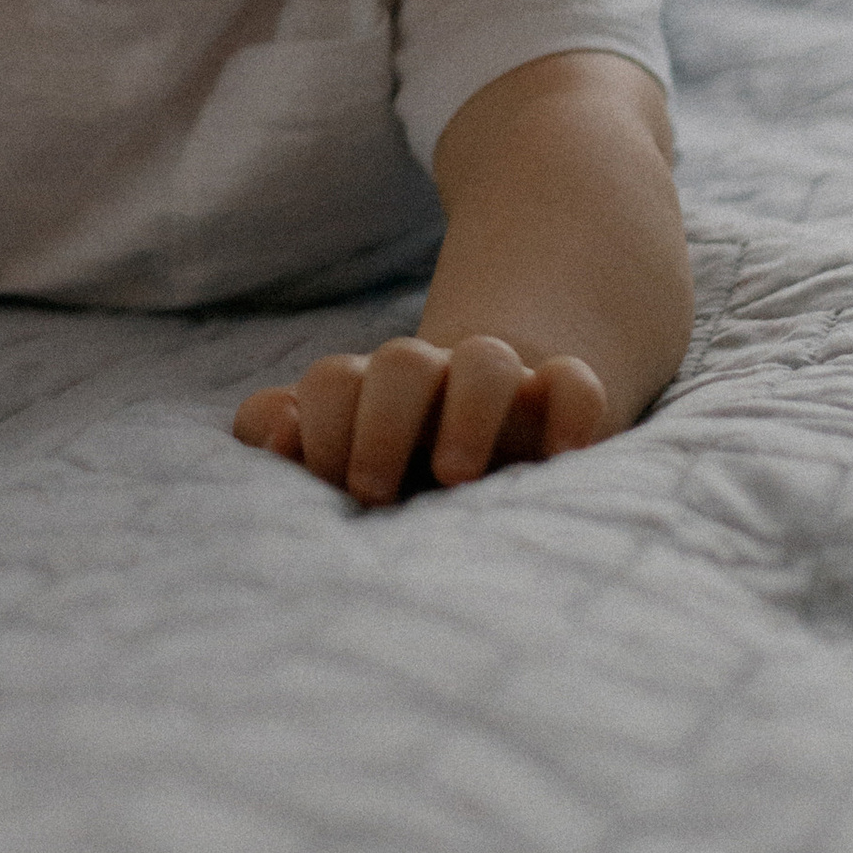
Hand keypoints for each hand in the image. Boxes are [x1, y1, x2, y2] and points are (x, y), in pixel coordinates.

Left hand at [233, 333, 609, 504]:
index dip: (321, 427)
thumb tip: (277, 430)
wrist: (492, 447)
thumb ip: (286, 440)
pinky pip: (575, 385)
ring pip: (486, 361)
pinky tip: (561, 458)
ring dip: (467, 411)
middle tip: (370, 492)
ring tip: (454, 477)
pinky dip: (571, 410)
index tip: (329, 485)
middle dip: (381, 424)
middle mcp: (434, 382)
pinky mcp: (561, 404)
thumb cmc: (396, 471)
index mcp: (371, 394)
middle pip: (401, 363)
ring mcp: (502, 389)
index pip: (333, 382)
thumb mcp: (339, 460)